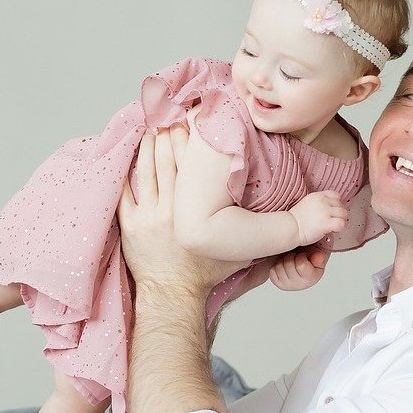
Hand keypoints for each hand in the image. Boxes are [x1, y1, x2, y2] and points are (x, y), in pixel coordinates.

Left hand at [118, 124, 246, 294]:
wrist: (173, 295)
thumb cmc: (205, 273)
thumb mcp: (239, 252)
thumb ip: (259, 231)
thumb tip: (288, 212)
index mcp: (194, 212)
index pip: (190, 166)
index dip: (190, 141)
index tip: (192, 123)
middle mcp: (169, 210)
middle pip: (166, 161)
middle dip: (168, 136)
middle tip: (172, 116)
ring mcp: (147, 217)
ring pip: (146, 171)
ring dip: (148, 147)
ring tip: (153, 128)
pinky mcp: (130, 225)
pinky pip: (124, 191)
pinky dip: (126, 170)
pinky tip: (131, 153)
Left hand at [268, 247, 330, 291]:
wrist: (299, 262)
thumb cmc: (308, 258)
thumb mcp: (317, 255)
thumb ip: (319, 256)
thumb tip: (318, 257)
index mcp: (312, 278)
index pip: (301, 265)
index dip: (302, 256)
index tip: (304, 256)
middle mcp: (300, 285)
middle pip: (289, 264)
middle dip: (292, 257)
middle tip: (296, 257)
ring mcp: (287, 285)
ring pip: (279, 267)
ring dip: (283, 261)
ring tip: (290, 261)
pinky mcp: (277, 283)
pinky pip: (272, 271)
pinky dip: (276, 266)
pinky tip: (283, 265)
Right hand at [290, 190, 347, 244]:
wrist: (289, 228)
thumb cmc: (296, 220)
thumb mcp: (307, 203)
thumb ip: (319, 203)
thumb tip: (331, 209)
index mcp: (318, 196)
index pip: (336, 195)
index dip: (336, 204)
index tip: (331, 212)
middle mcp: (322, 201)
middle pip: (341, 205)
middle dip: (338, 214)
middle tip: (330, 221)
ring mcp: (324, 211)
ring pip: (343, 214)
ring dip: (340, 221)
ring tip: (331, 226)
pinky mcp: (325, 222)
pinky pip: (341, 223)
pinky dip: (339, 228)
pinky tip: (332, 230)